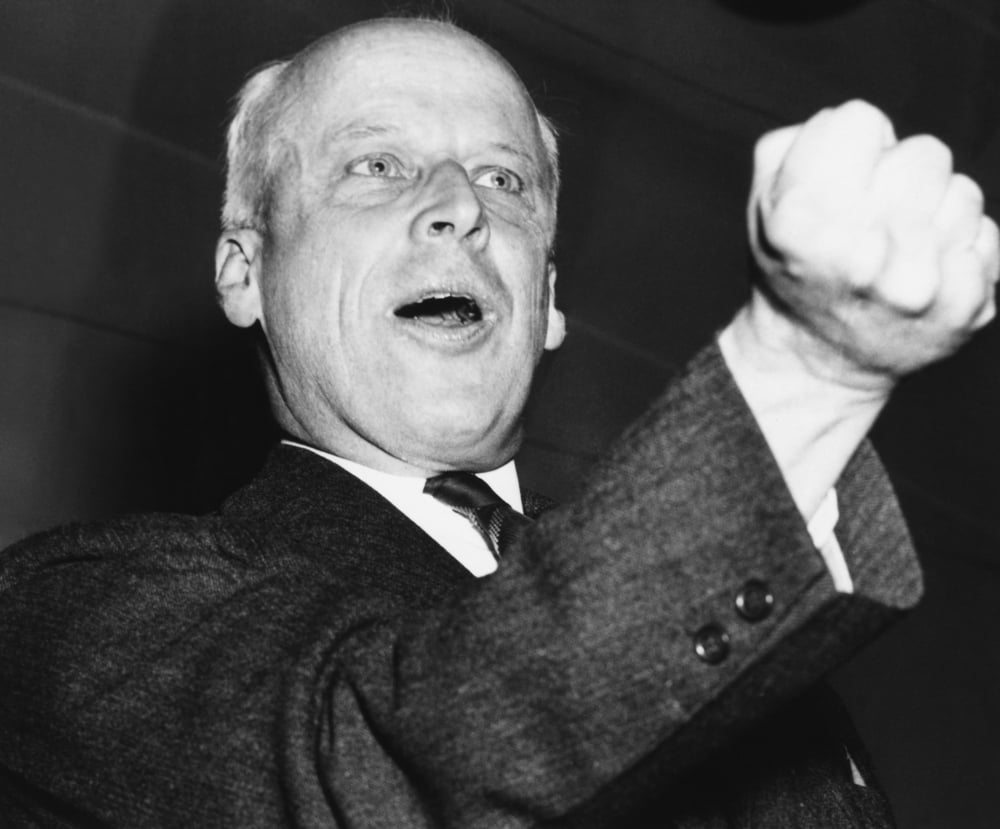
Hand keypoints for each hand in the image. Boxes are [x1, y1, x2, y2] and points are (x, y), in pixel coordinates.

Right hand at [748, 99, 997, 392]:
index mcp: (799, 224)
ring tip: (899, 249)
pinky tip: (925, 275)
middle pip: (924, 151)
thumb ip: (796, 143)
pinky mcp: (964, 309)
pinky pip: (987, 237)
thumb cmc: (796, 268)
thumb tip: (869, 129)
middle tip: (874, 220)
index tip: (836, 186)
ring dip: (935, 213)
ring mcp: (917, 288)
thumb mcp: (762, 207)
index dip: (848, 146)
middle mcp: (858, 258)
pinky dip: (959, 251)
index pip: (858, 119)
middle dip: (900, 176)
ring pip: (963, 192)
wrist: (819, 360)